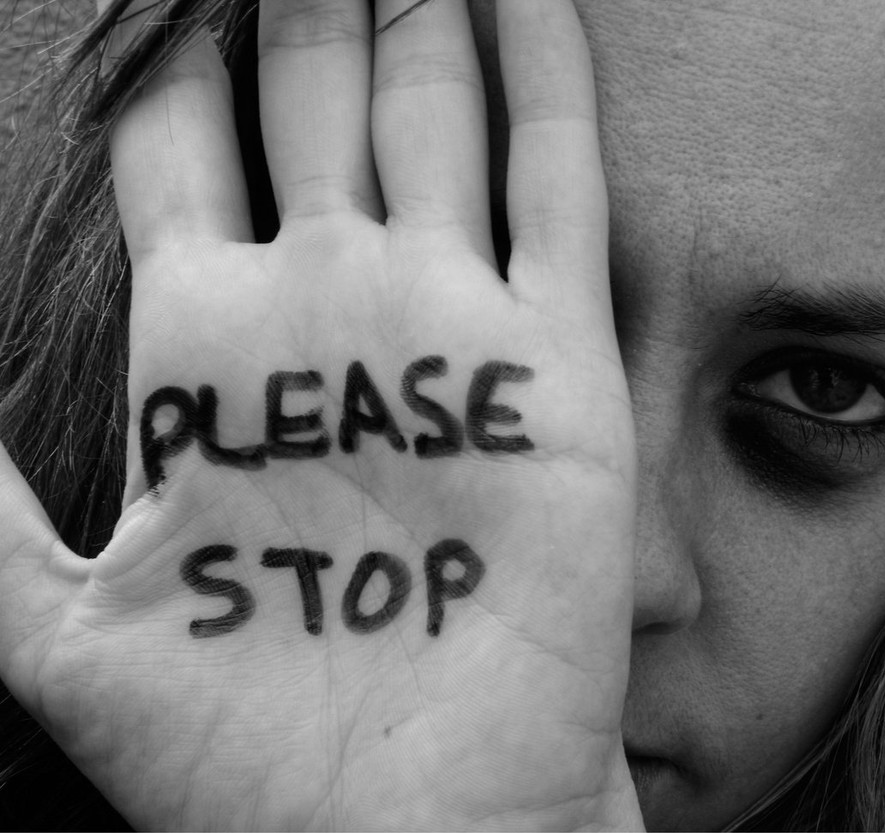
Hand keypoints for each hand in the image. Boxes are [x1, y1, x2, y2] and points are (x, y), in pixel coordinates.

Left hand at [0, 0, 640, 827]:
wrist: (413, 827)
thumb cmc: (235, 750)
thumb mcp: (55, 623)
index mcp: (209, 345)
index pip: (182, 144)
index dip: (173, 52)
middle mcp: (327, 309)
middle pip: (308, 100)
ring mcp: (448, 323)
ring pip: (431, 114)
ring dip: (415, 9)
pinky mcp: (556, 362)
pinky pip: (555, 185)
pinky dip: (547, 80)